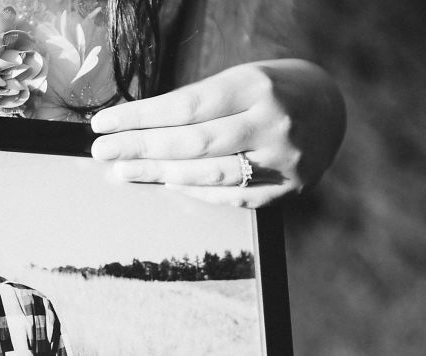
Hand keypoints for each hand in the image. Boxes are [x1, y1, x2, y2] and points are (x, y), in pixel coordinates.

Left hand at [90, 59, 345, 206]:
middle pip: (191, 143)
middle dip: (139, 149)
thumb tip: (137, 129)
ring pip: (208, 174)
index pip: (184, 107)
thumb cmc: (270, 89)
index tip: (102, 124)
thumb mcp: (239, 80)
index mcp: (256, 87)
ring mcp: (283, 160)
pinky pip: (231, 196)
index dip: (138, 118)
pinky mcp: (287, 188)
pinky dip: (195, 191)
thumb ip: (197, 104)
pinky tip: (168, 184)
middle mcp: (272, 123)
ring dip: (159, 174)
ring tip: (123, 172)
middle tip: (102, 153)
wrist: (331, 107)